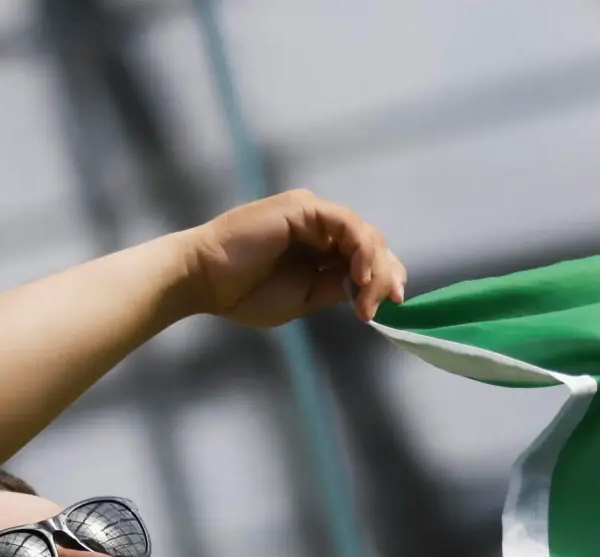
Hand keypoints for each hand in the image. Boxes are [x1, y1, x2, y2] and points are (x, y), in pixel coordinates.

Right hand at [180, 190, 407, 328]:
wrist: (205, 282)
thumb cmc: (245, 293)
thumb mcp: (306, 298)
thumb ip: (338, 289)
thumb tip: (375, 291)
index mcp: (321, 250)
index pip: (369, 259)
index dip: (387, 279)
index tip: (394, 306)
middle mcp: (320, 228)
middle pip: (374, 246)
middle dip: (385, 277)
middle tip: (379, 307)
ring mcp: (312, 215)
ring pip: (366, 235)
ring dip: (375, 268)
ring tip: (366, 297)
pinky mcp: (303, 208)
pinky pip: (347, 224)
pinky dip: (361, 249)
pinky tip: (359, 275)